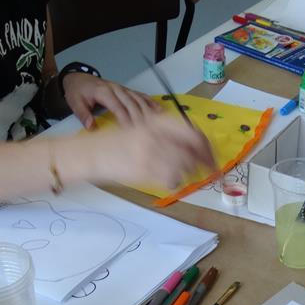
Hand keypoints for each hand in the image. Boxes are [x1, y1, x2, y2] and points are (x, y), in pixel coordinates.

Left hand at [62, 74, 159, 128]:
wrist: (77, 78)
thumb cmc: (77, 91)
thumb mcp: (75, 103)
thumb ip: (83, 115)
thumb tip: (91, 126)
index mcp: (103, 92)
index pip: (118, 108)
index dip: (126, 120)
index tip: (132, 132)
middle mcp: (115, 88)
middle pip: (132, 104)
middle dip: (140, 118)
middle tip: (147, 132)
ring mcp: (121, 88)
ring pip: (138, 99)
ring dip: (148, 111)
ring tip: (157, 123)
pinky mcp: (125, 90)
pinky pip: (140, 95)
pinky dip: (150, 102)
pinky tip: (158, 110)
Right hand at [82, 110, 214, 188]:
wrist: (91, 153)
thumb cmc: (117, 144)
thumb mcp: (143, 130)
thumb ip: (166, 136)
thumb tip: (193, 147)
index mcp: (156, 122)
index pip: (192, 131)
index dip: (206, 145)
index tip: (212, 155)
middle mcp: (157, 135)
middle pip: (195, 148)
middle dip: (208, 161)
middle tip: (212, 171)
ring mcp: (152, 153)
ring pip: (187, 165)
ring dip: (191, 172)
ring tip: (184, 174)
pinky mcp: (146, 171)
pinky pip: (172, 179)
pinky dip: (175, 182)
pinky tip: (170, 181)